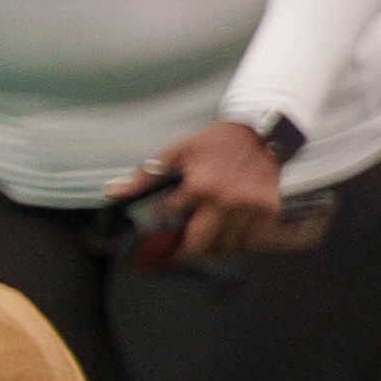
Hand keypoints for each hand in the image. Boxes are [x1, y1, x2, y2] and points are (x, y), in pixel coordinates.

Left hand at [107, 120, 282, 269]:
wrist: (261, 132)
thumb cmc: (215, 142)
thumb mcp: (176, 153)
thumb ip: (145, 177)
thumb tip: (112, 192)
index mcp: (200, 186)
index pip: (171, 218)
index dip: (161, 221)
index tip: (159, 223)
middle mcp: (226, 202)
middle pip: (200, 245)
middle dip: (186, 247)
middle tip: (180, 245)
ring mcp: (249, 208)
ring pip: (226, 246)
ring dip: (213, 244)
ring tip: (207, 234)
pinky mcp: (268, 211)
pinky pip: (249, 239)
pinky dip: (237, 238)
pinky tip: (229, 228)